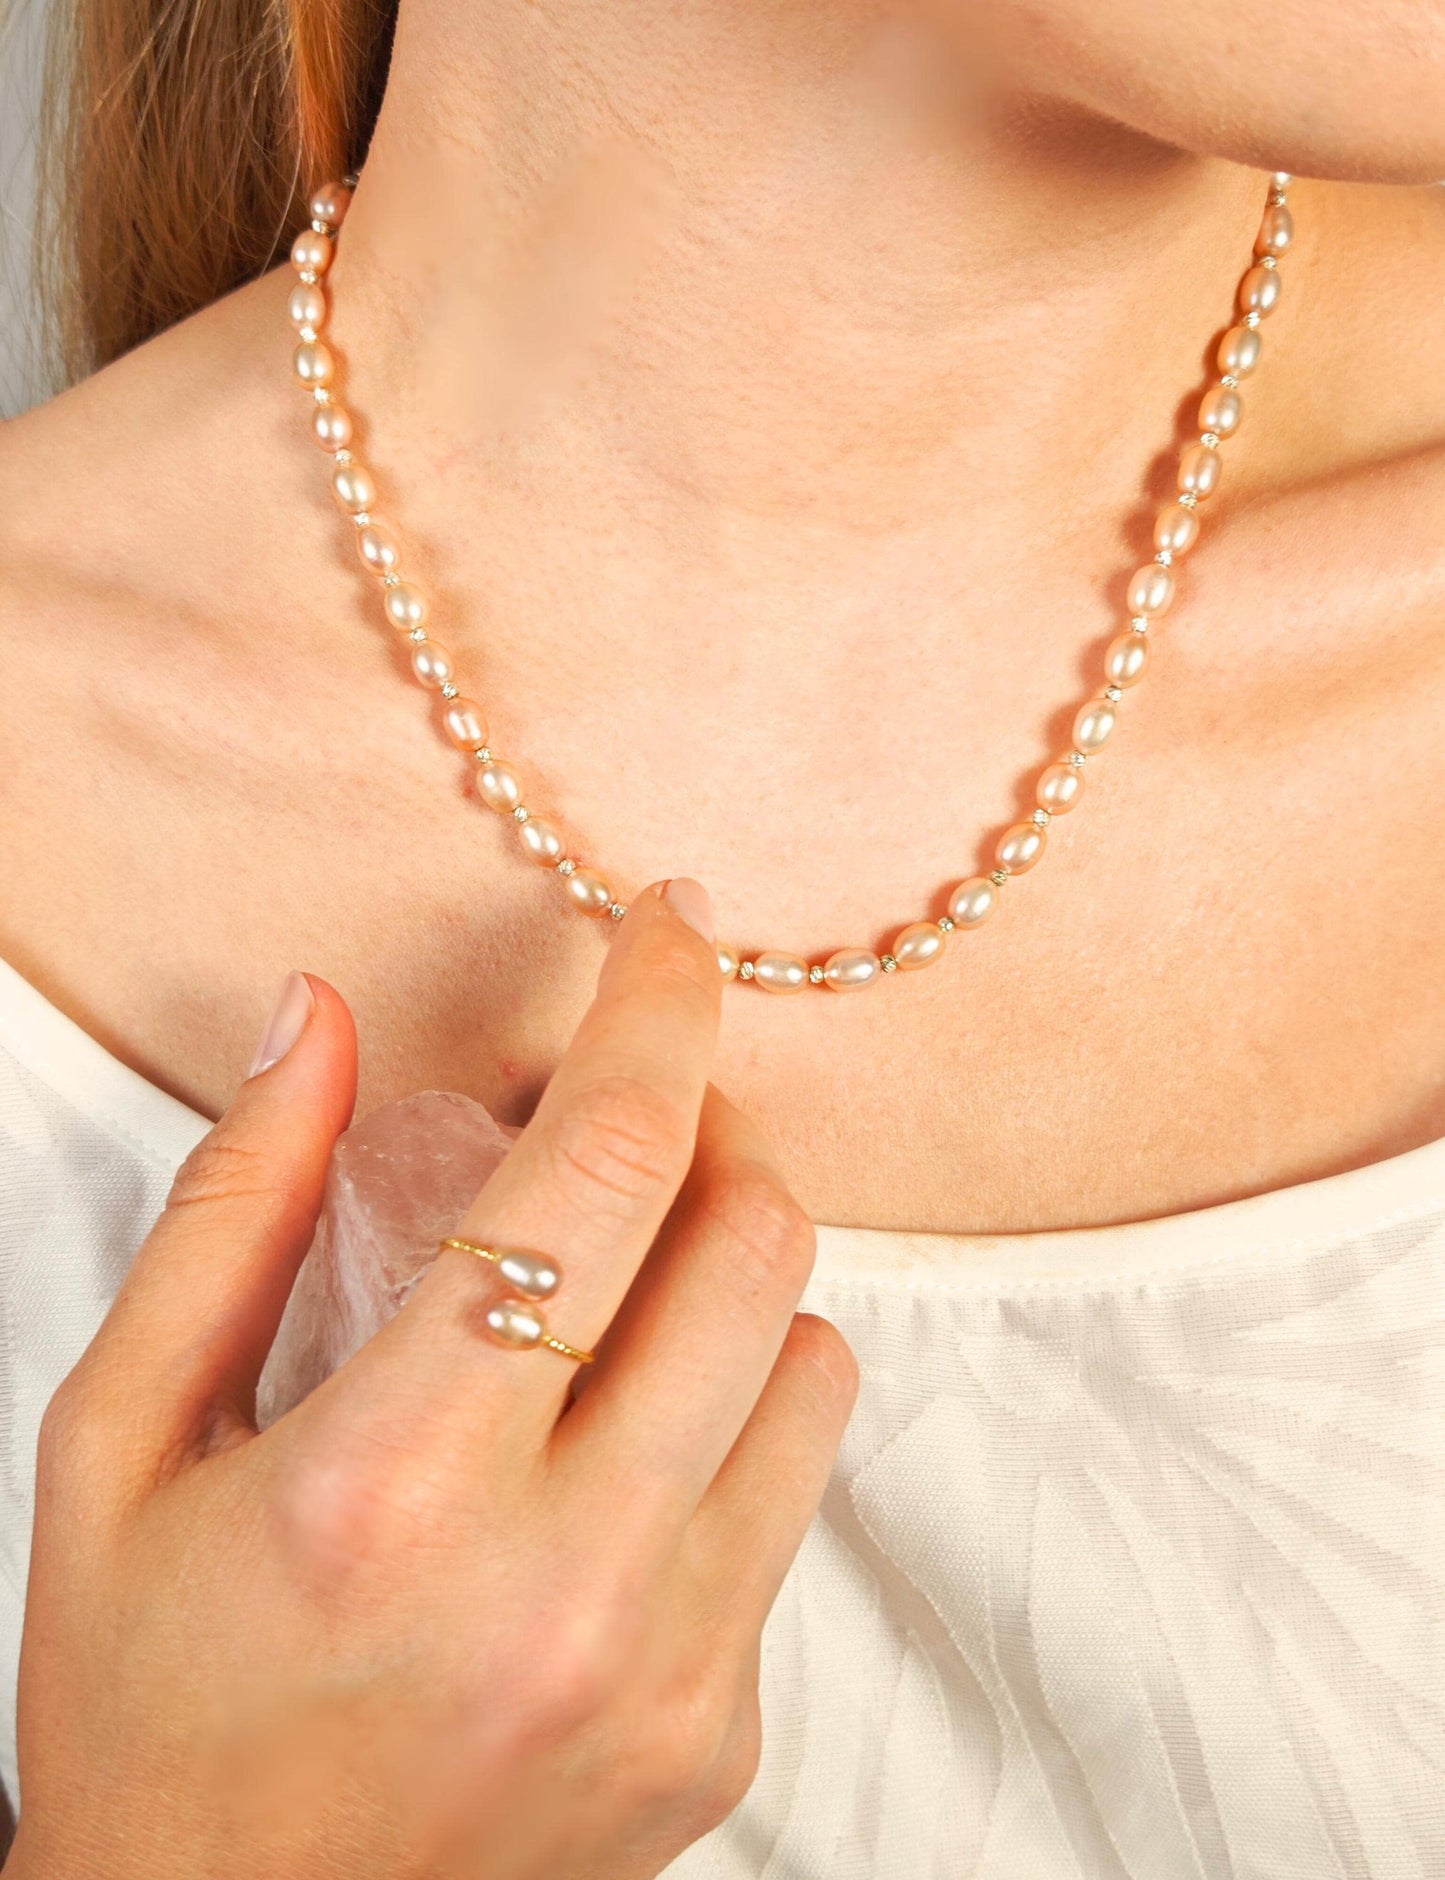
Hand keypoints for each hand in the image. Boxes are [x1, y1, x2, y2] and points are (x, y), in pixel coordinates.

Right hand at [8, 881, 855, 1878]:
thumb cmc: (144, 1695)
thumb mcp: (121, 1442)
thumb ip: (232, 1207)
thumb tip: (316, 1017)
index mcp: (388, 1482)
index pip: (600, 1167)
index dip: (657, 1006)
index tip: (671, 921)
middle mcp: (561, 1579)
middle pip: (753, 1239)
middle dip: (712, 1123)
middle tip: (627, 1116)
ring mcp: (664, 1670)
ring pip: (813, 1357)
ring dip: (732, 1274)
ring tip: (618, 1292)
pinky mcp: (718, 1735)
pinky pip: (795, 1496)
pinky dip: (732, 1418)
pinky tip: (618, 1448)